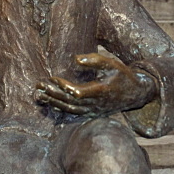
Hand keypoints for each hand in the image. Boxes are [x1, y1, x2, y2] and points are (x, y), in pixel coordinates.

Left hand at [35, 53, 158, 116]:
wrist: (135, 94)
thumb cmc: (123, 75)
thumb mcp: (113, 63)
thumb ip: (95, 60)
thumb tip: (76, 59)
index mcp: (101, 91)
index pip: (78, 92)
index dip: (63, 87)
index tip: (52, 78)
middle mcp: (97, 104)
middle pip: (70, 102)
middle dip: (53, 94)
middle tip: (39, 86)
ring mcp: (94, 111)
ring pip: (70, 109)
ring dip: (53, 102)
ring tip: (39, 95)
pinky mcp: (93, 113)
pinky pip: (74, 113)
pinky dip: (61, 109)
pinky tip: (50, 103)